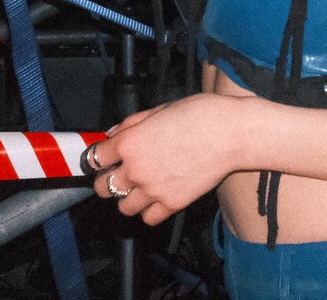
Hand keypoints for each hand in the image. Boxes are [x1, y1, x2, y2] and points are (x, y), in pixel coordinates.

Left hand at [89, 93, 242, 223]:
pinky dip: (149, 211)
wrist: (232, 133)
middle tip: (121, 172)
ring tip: (141, 187)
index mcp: (130, 142)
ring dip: (128, 197)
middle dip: (108, 179)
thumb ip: (132, 123)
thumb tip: (112, 134)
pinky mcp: (172, 204)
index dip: (98, 157)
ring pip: (123, 207)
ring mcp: (153, 190)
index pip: (94, 158)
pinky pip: (148, 218)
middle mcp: (136, 169)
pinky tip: (157, 197)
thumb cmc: (200, 114)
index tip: (104, 157)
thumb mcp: (160, 109)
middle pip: (102, 187)